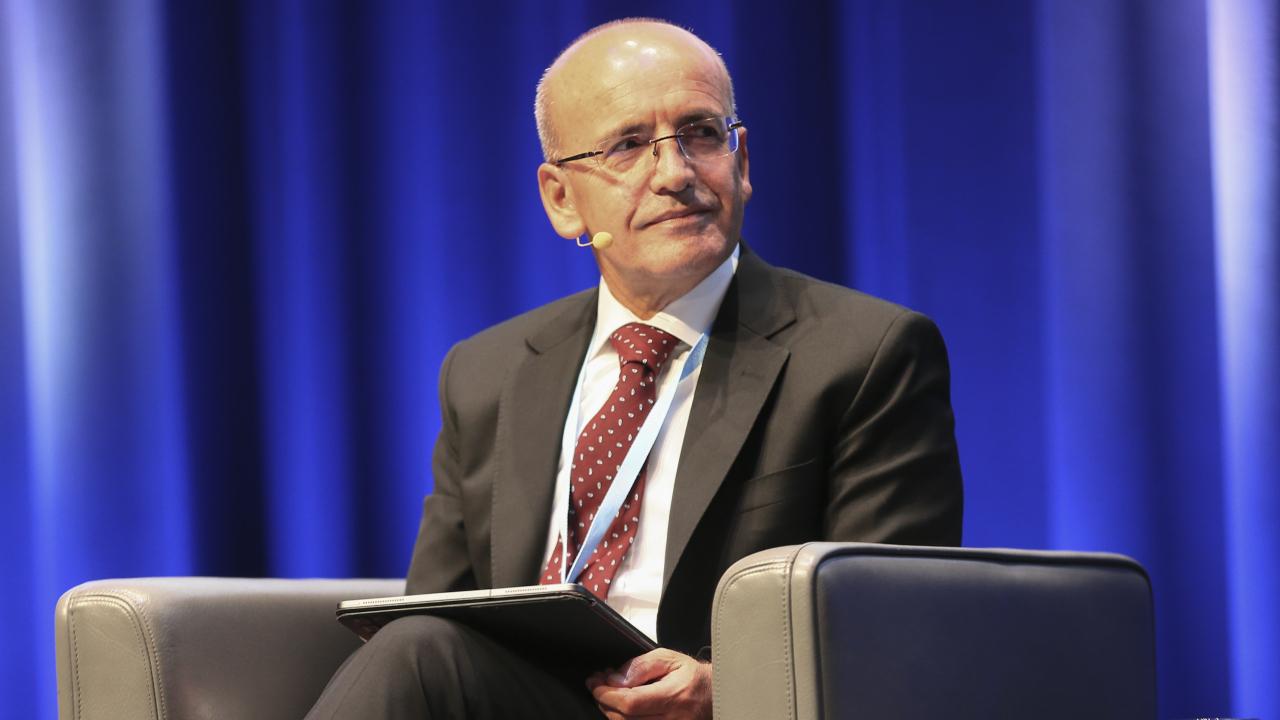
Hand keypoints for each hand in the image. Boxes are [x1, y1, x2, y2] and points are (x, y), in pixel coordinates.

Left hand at [586, 648, 711, 718]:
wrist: (715, 694)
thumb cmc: (692, 675)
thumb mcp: (668, 658)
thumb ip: (640, 667)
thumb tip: (615, 680)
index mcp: (674, 695)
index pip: (631, 702)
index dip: (606, 694)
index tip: (594, 682)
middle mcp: (673, 719)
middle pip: (625, 719)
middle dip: (604, 702)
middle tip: (597, 685)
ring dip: (611, 712)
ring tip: (607, 694)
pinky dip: (623, 719)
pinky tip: (620, 707)